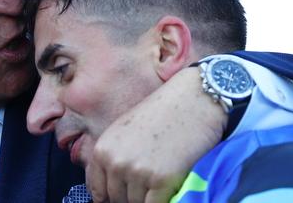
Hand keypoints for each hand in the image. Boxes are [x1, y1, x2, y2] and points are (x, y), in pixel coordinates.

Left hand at [86, 67, 226, 202]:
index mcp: (103, 150)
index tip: (124, 193)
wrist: (194, 99)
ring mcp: (138, 172)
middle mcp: (116, 162)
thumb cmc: (164, 113)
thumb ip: (115, 158)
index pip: (98, 191)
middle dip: (132, 197)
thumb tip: (113, 189)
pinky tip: (170, 189)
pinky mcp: (162, 180)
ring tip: (162, 181)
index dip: (112, 196)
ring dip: (149, 198)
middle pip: (118, 200)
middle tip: (149, 184)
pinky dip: (164, 201)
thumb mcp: (125, 132)